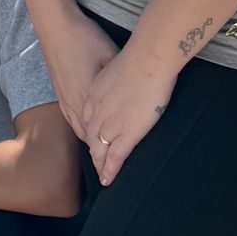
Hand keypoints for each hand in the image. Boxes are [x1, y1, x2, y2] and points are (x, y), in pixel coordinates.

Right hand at [37, 8, 120, 146]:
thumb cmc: (85, 38)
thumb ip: (119, 79)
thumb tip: (133, 91)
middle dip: (102, 151)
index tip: (121, 158)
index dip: (112, 148)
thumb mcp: (110, 56)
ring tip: (102, 153)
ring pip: (79, 129)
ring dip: (91, 142)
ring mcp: (65, 98)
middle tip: (112, 164)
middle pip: (90, 137)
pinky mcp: (59, 92)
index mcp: (89, 98)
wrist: (55, 25)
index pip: (102, 133)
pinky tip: (86, 131)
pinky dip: (81, 129)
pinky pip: (71, 119)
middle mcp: (75, 103)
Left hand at [84, 51, 175, 185]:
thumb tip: (121, 76)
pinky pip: (115, 157)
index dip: (91, 131)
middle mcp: (96, 112)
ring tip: (102, 175)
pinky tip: (108, 179)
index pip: (88, 119)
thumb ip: (114, 77)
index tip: (94, 139)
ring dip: (100, 164)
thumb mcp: (114, 65)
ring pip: (100, 149)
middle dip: (93, 151)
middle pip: (91, 137)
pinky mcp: (126, 133)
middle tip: (97, 163)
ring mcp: (110, 123)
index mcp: (93, 95)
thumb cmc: (138, 56)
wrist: (148, 58)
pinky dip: (111, 170)